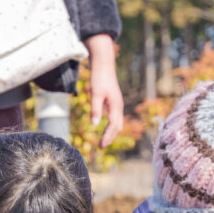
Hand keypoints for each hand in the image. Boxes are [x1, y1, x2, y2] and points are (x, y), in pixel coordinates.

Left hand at [85, 34, 123, 149]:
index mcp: (115, 105)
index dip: (107, 137)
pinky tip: (104, 129)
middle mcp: (118, 106)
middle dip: (110, 137)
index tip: (101, 146)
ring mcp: (117, 104)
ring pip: (117, 122)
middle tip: (101, 147)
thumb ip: (95, 109)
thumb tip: (94, 125)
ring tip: (103, 141)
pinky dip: (110, 126)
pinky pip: (114, 117)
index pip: (113, 126)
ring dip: (111, 132)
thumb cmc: (99, 78)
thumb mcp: (95, 94)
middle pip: (117, 126)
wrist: (104, 65)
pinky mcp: (113, 101)